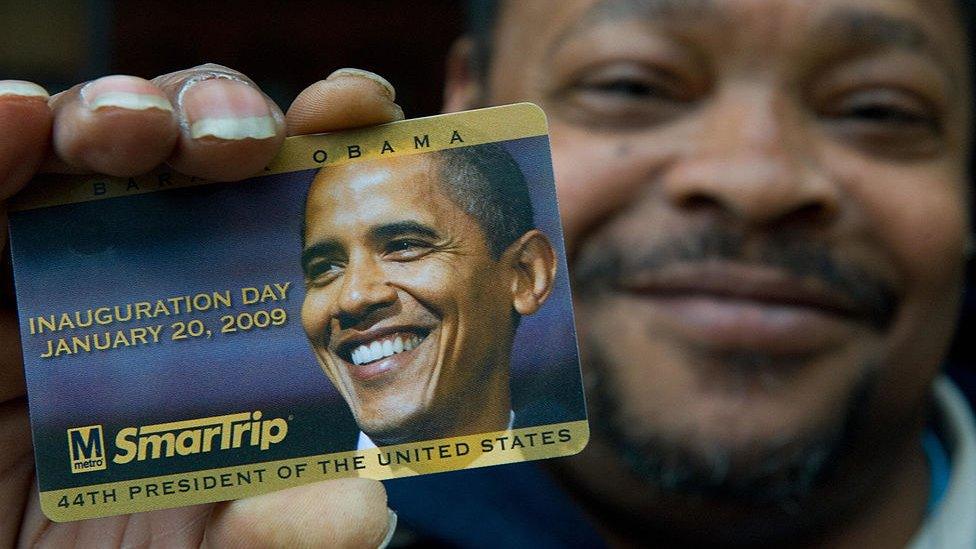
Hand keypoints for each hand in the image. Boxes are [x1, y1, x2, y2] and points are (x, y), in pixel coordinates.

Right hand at [0, 64, 403, 547]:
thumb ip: (293, 527)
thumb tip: (353, 500)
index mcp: (228, 334)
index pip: (286, 216)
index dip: (324, 155)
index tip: (361, 118)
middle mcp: (149, 293)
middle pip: (192, 166)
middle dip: (218, 119)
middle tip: (236, 139)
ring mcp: (53, 284)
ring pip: (85, 157)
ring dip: (111, 116)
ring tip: (128, 126)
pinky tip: (15, 123)